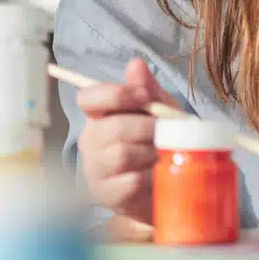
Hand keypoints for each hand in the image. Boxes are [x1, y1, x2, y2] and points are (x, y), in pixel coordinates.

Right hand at [75, 57, 173, 223]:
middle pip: (113, 128)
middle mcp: (90, 141)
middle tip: (170, 132)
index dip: (115, 94)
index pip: (88, 98)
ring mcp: (95, 170)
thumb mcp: (160, 112)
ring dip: (152, 152)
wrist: (166, 185)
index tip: (144, 96)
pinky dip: (152, 176)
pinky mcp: (107, 196)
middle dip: (149, 128)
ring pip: (123, 154)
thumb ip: (148, 90)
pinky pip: (131, 181)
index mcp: (99, 116)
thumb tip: (136, 64)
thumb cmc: (158, 143)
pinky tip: (160, 173)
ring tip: (165, 153)